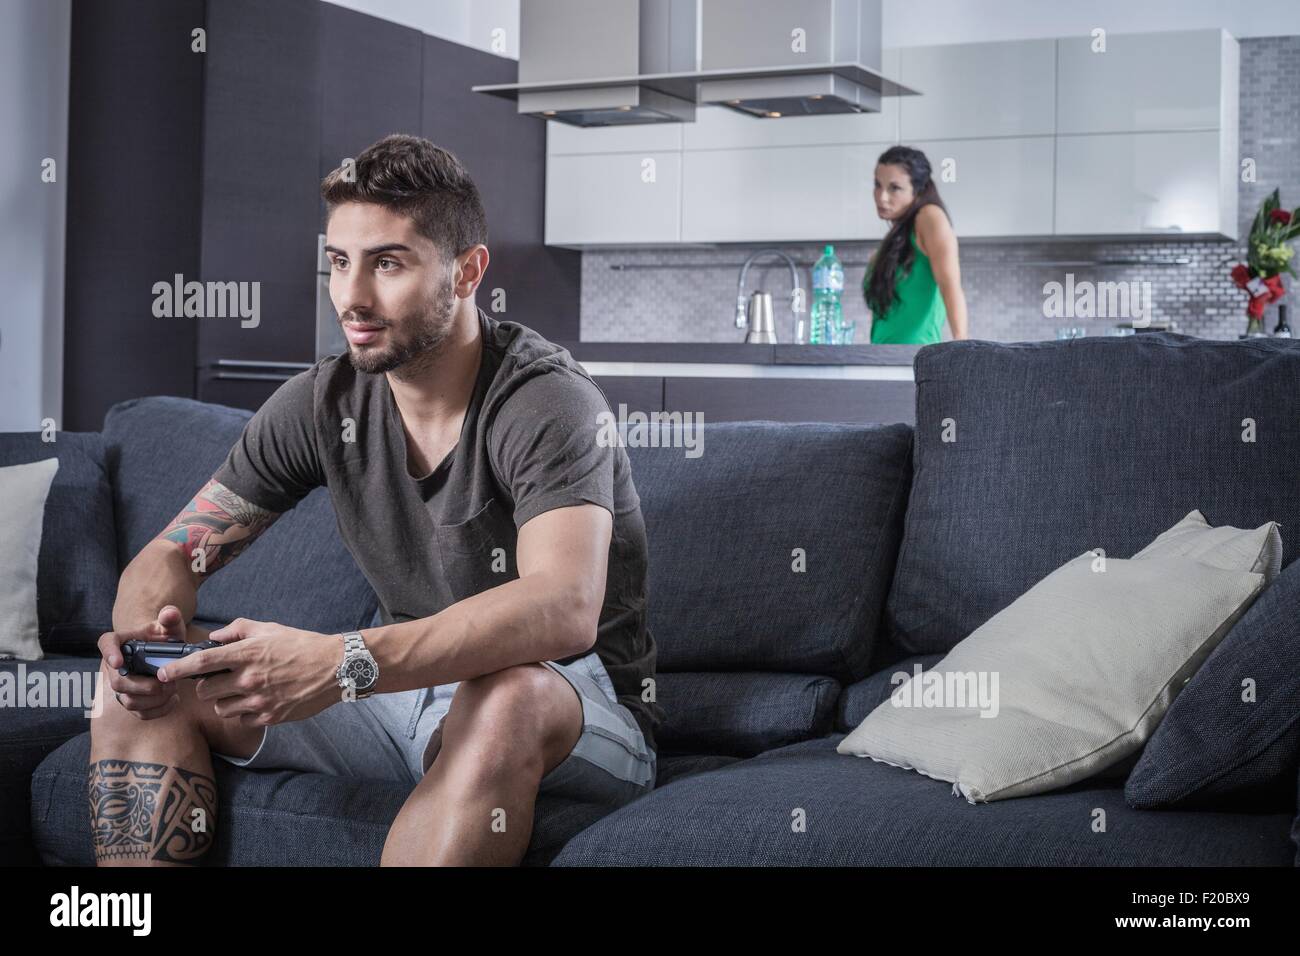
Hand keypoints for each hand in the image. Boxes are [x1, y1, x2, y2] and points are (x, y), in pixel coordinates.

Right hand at [97, 605, 187, 719]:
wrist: (163, 652)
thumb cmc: (162, 637)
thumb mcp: (168, 626)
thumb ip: (170, 617)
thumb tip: (171, 613)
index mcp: (119, 642)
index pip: (106, 643)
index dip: (109, 653)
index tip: (118, 662)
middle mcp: (114, 666)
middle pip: (118, 682)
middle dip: (145, 686)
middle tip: (169, 683)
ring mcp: (121, 686)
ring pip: (129, 702)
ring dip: (155, 700)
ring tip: (174, 689)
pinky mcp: (132, 701)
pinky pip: (141, 714)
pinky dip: (160, 710)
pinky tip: (174, 700)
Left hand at [158, 618, 342, 727]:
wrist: (335, 668)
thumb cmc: (302, 645)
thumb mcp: (270, 629)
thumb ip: (238, 630)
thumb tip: (215, 637)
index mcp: (247, 653)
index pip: (201, 663)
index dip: (176, 669)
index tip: (162, 674)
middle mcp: (249, 678)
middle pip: (205, 690)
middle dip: (206, 685)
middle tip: (219, 680)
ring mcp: (259, 700)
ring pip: (220, 708)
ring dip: (223, 700)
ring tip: (240, 691)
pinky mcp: (269, 717)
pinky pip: (241, 719)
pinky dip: (243, 711)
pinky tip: (258, 700)